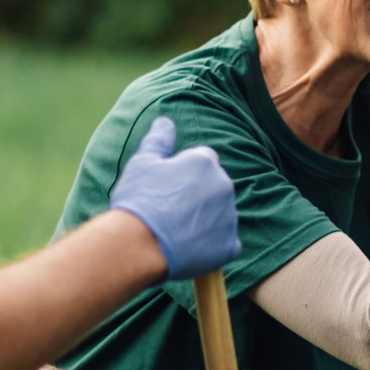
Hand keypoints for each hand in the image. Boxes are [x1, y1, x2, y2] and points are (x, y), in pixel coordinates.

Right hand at [108, 116, 241, 281]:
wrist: (138, 243)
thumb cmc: (138, 200)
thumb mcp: (142, 163)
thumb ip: (159, 140)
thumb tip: (165, 122)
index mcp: (205, 162)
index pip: (202, 161)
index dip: (184, 175)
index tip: (167, 189)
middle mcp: (224, 185)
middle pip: (214, 187)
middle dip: (198, 196)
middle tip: (170, 211)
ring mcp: (230, 216)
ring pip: (221, 214)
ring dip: (205, 220)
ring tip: (176, 231)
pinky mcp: (230, 244)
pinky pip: (225, 241)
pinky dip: (212, 244)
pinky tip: (189, 247)